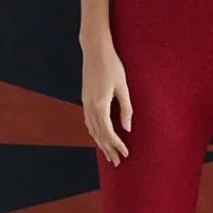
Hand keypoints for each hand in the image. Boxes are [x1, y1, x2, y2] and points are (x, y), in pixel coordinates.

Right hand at [81, 39, 133, 165]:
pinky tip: (99, 136)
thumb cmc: (112, 65)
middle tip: (117, 162)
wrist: (95, 49)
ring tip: (109, 154)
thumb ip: (126, 108)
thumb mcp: (123, 86)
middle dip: (108, 149)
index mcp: (100, 105)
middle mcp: (90, 106)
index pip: (108, 132)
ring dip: (100, 143)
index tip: (125, 153)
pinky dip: (94, 132)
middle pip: (98, 134)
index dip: (116, 144)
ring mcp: (85, 102)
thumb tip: (127, 127)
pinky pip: (88, 121)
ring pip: (91, 129)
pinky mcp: (85, 98)